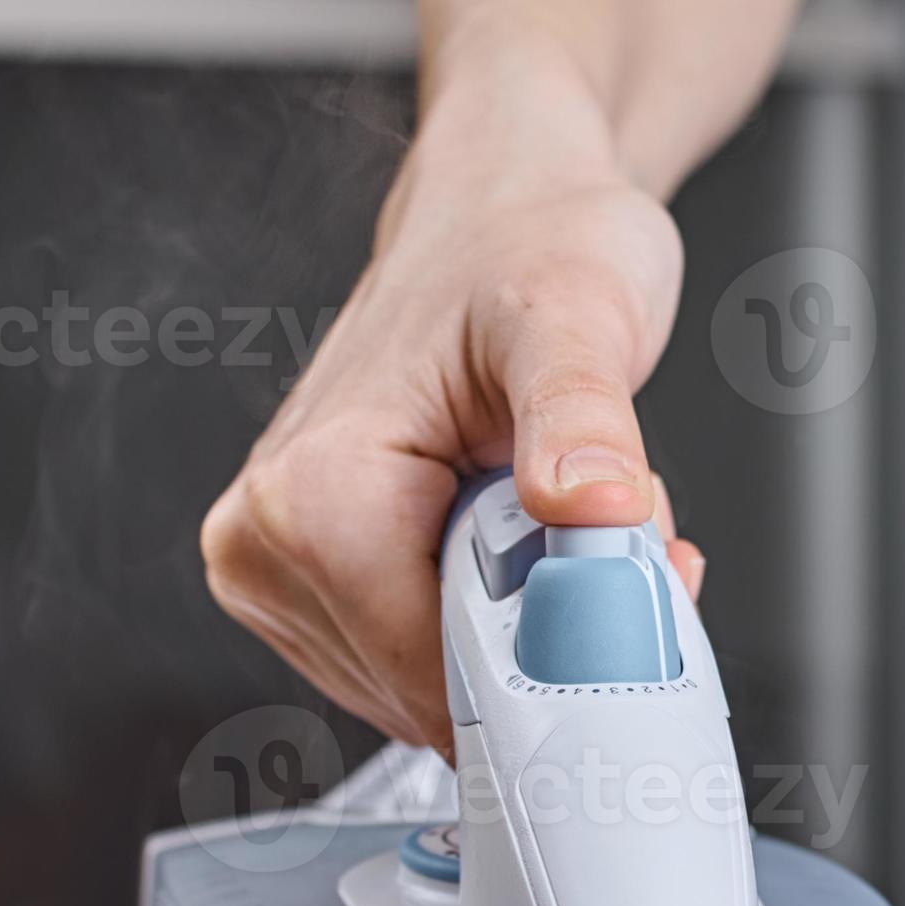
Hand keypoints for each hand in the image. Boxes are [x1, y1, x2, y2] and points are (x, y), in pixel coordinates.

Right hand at [199, 54, 704, 749]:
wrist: (500, 210)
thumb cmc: (525, 240)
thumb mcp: (575, 315)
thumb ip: (582, 419)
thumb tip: (592, 507)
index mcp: (311, 499)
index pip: (440, 681)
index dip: (558, 661)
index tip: (636, 588)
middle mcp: (269, 548)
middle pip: (444, 695)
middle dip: (553, 636)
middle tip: (609, 523)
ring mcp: (283, 577)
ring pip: (446, 691)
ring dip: (537, 626)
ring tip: (556, 508)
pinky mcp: (316, 590)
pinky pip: (434, 665)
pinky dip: (509, 623)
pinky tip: (529, 536)